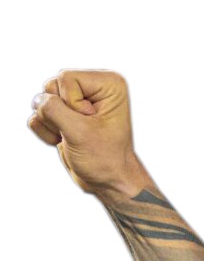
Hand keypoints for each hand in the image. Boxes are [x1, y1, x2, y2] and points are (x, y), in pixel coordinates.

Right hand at [29, 69, 146, 200]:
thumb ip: (53, 109)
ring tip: (74, 138)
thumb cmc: (106, 160)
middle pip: (51, 86)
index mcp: (109, 84)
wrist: (108, 182)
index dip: (71, 104)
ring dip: (52, 124)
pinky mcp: (64, 114)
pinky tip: (65, 141)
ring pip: (41, 100)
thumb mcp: (80, 133)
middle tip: (82, 132)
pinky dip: (46, 131)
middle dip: (60, 114)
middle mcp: (93, 87)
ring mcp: (76, 100)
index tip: (92, 123)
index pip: (66, 77)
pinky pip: (38, 114)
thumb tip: (38, 99)